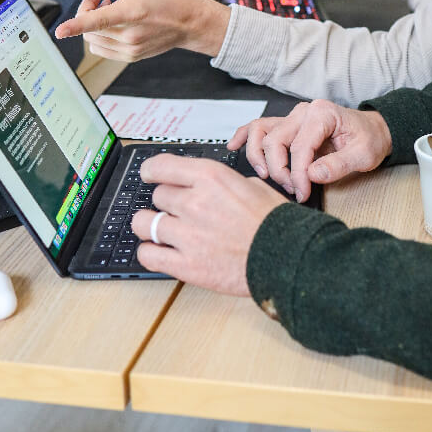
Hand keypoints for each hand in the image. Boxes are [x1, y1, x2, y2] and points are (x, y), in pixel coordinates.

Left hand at [53, 0, 230, 61]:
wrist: (189, 21)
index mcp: (132, 11)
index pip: (98, 20)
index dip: (76, 25)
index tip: (60, 31)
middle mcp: (130, 34)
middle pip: (89, 28)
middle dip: (86, 10)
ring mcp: (130, 48)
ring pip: (92, 40)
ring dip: (92, 24)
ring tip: (110, 9)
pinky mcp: (130, 57)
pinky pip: (100, 49)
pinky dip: (99, 36)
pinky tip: (113, 24)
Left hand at [131, 154, 284, 292]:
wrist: (287, 257)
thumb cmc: (275, 223)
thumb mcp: (251, 185)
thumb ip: (221, 184)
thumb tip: (206, 185)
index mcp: (211, 178)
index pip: (160, 166)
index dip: (152, 171)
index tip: (151, 175)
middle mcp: (194, 203)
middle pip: (158, 196)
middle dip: (167, 203)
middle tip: (180, 211)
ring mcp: (187, 235)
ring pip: (144, 223)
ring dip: (152, 225)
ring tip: (163, 230)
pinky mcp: (186, 265)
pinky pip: (147, 254)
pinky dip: (150, 252)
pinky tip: (161, 251)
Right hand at [229, 99, 391, 202]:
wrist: (374, 131)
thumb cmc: (369, 139)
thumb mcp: (364, 155)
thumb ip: (338, 165)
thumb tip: (311, 175)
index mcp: (322, 114)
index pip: (300, 147)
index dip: (297, 174)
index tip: (302, 192)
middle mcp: (304, 112)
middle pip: (275, 140)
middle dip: (279, 169)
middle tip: (292, 189)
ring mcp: (294, 117)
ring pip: (261, 131)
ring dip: (259, 156)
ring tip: (267, 176)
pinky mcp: (288, 126)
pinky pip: (261, 127)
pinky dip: (245, 136)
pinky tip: (234, 146)